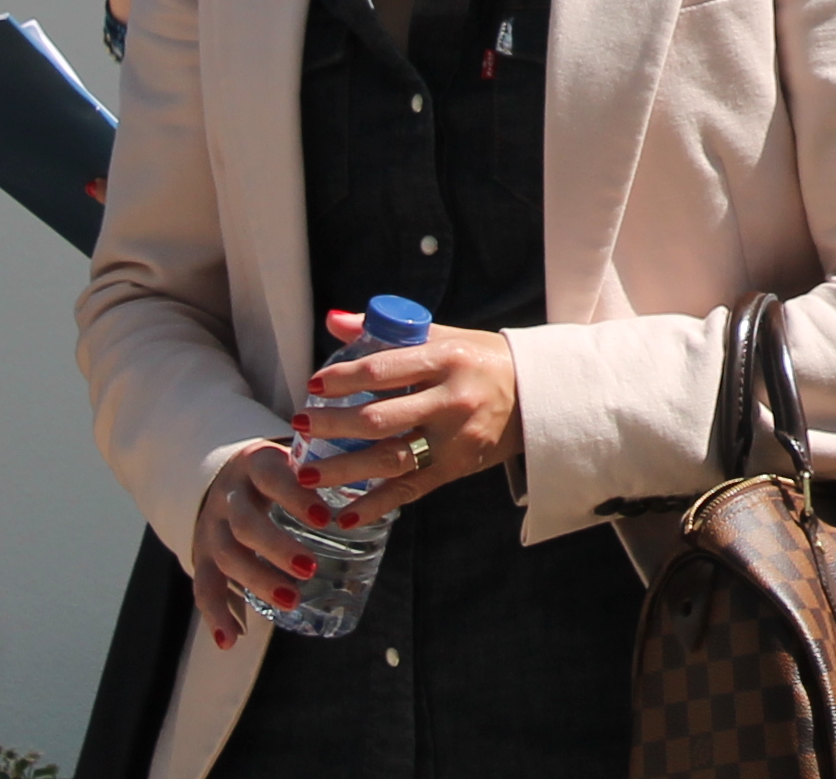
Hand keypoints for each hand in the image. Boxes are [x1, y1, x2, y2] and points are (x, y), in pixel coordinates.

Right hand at [190, 441, 336, 648]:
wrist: (229, 473)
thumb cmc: (283, 472)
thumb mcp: (300, 461)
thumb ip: (332, 475)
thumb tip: (389, 488)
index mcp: (256, 465)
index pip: (272, 476)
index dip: (295, 496)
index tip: (324, 517)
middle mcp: (228, 495)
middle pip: (246, 523)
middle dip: (277, 547)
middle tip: (310, 568)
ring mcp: (210, 526)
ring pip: (226, 555)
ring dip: (257, 580)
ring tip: (290, 600)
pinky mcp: (201, 553)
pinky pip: (204, 585)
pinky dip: (216, 614)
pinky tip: (232, 639)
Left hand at [287, 309, 524, 521]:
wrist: (537, 394)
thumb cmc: (481, 360)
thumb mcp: (443, 336)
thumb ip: (387, 331)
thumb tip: (334, 320)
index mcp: (446, 359)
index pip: (383, 369)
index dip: (343, 378)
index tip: (314, 385)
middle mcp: (451, 400)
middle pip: (379, 418)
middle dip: (332, 424)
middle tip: (298, 425)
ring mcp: (455, 438)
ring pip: (390, 459)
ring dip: (343, 470)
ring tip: (306, 473)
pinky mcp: (457, 468)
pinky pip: (411, 490)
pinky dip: (376, 504)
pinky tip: (345, 514)